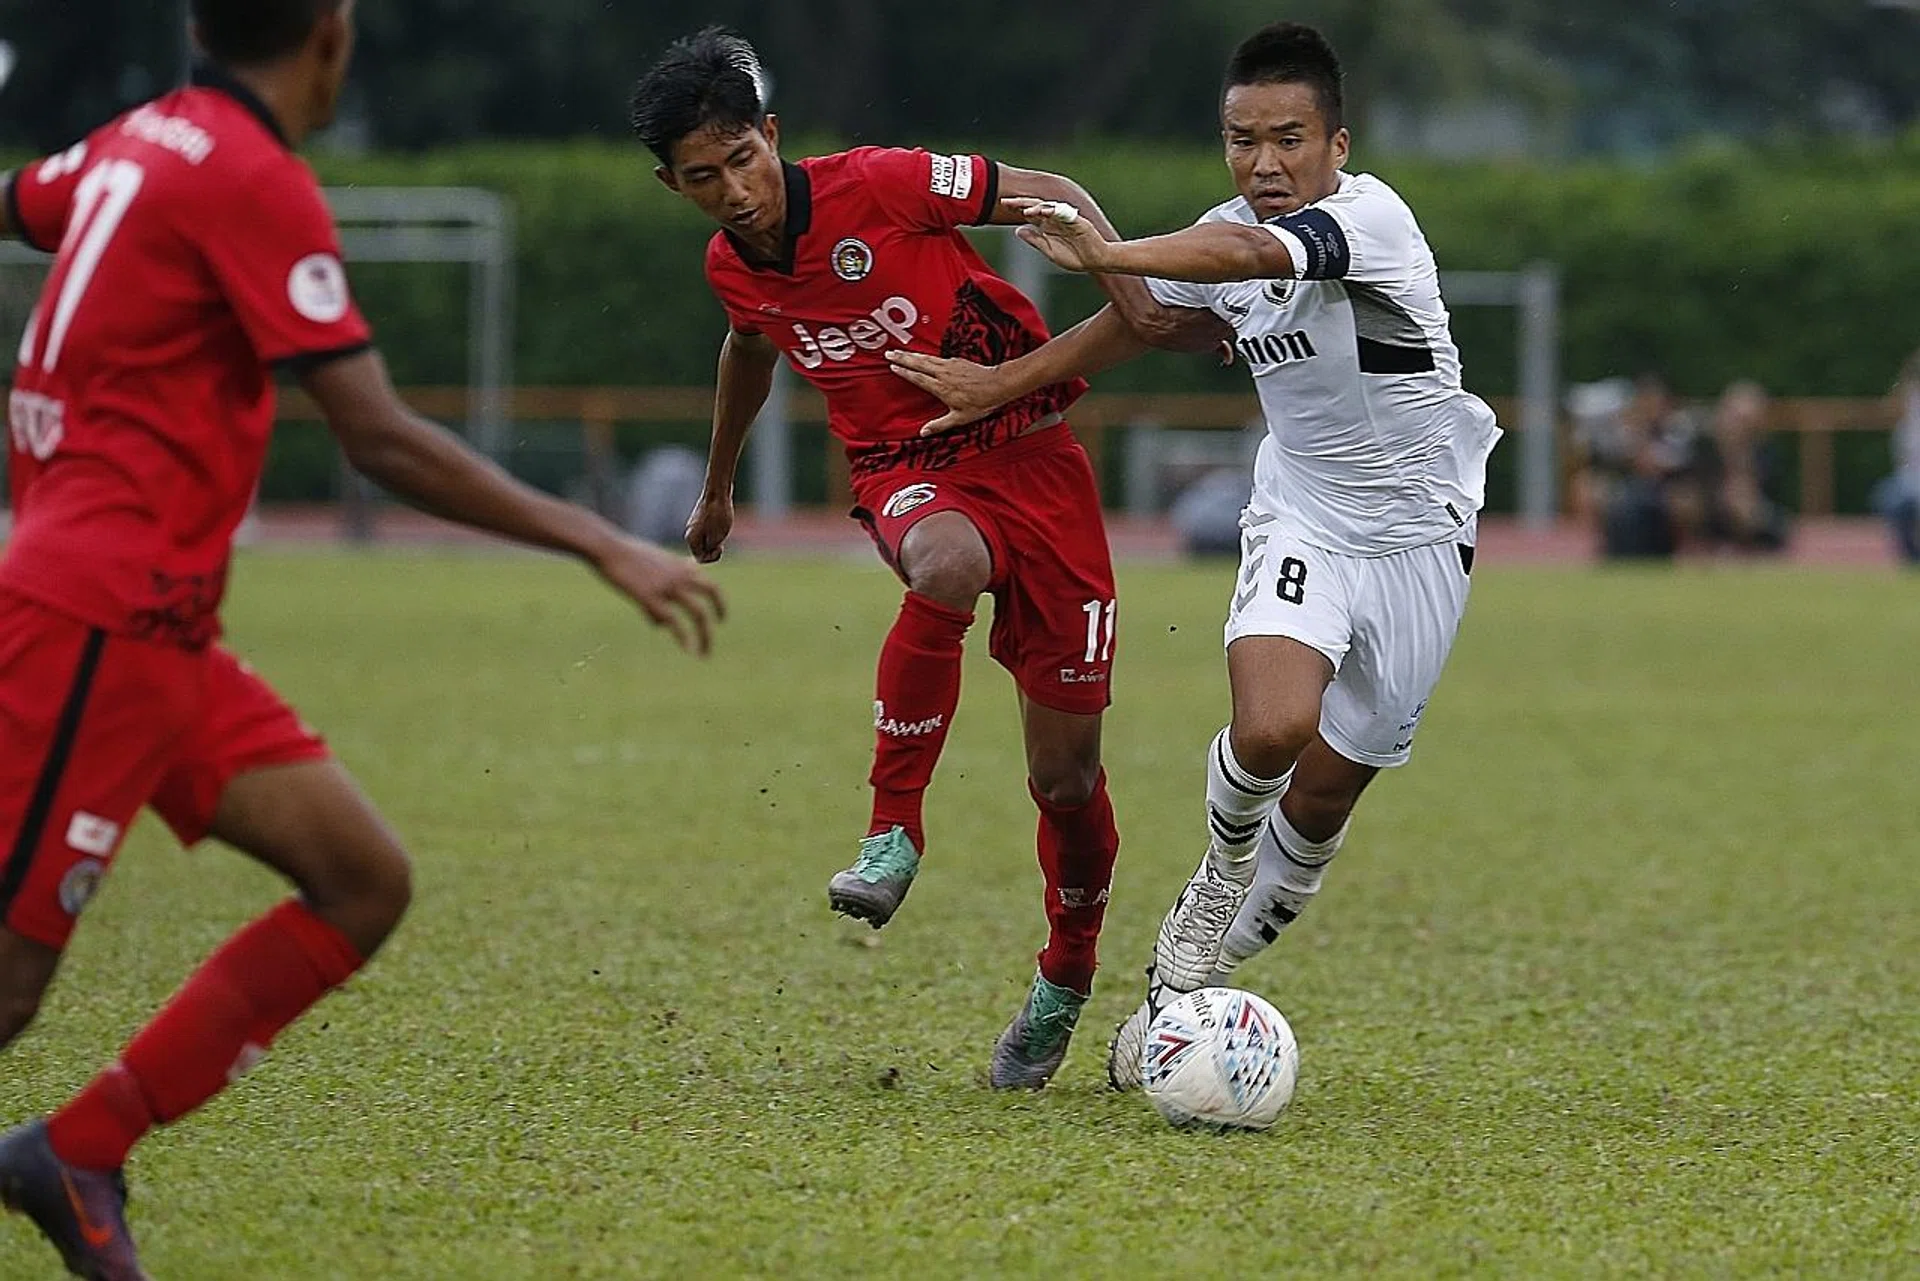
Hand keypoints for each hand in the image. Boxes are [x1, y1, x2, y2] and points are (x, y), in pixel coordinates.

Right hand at [593, 536, 725, 655]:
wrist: (606, 548)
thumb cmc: (621, 555)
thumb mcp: (648, 562)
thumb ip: (660, 583)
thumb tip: (661, 617)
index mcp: (679, 565)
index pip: (708, 583)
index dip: (718, 600)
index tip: (720, 617)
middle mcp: (678, 575)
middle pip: (711, 594)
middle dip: (719, 612)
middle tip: (719, 630)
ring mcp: (667, 586)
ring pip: (697, 612)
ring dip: (704, 635)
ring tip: (704, 653)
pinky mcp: (650, 597)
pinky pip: (672, 620)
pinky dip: (682, 636)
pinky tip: (687, 649)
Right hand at [685, 492, 733, 563]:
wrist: (718, 492)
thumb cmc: (718, 515)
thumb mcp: (717, 538)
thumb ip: (709, 549)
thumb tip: (704, 553)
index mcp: (691, 539)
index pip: (700, 558)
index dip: (713, 557)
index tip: (720, 547)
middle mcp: (689, 532)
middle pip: (702, 550)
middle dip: (713, 548)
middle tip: (722, 539)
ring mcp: (694, 524)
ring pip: (705, 540)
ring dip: (715, 539)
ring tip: (723, 529)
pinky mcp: (700, 517)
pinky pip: (707, 531)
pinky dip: (715, 531)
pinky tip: (722, 523)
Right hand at [886, 351, 1010, 434]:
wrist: (998, 385)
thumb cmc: (980, 403)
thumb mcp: (960, 418)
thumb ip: (940, 425)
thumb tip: (923, 432)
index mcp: (942, 388)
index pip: (918, 377)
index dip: (904, 372)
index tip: (893, 367)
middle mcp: (944, 374)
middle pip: (919, 363)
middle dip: (903, 358)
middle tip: (889, 353)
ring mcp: (951, 365)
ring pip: (927, 358)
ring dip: (912, 354)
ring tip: (900, 352)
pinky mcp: (958, 361)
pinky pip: (938, 357)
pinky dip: (927, 355)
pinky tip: (924, 356)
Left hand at [1005, 197, 1109, 272]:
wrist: (1096, 261)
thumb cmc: (1075, 257)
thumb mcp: (1049, 251)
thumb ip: (1035, 240)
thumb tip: (1018, 230)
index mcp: (1047, 226)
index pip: (1029, 213)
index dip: (1016, 208)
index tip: (1002, 204)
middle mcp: (1054, 219)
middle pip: (1035, 206)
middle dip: (1021, 203)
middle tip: (1005, 201)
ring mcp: (1065, 218)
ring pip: (1048, 207)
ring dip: (1035, 207)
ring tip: (1023, 210)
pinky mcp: (1076, 221)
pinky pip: (1063, 213)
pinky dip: (1053, 211)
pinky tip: (1043, 212)